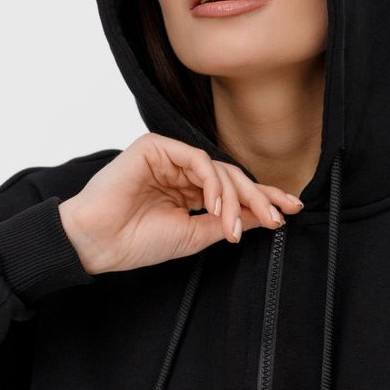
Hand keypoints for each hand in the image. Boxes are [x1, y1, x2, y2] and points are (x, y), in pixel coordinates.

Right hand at [58, 133, 303, 274]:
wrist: (98, 243)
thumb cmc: (135, 242)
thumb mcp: (194, 235)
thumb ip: (227, 221)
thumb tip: (264, 216)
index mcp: (188, 191)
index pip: (232, 190)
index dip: (263, 198)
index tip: (291, 210)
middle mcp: (181, 171)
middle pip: (231, 177)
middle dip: (258, 197)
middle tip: (276, 217)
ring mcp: (168, 157)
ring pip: (218, 168)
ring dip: (233, 197)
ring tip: (232, 226)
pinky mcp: (155, 147)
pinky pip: (197, 159)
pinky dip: (212, 182)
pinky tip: (213, 206)